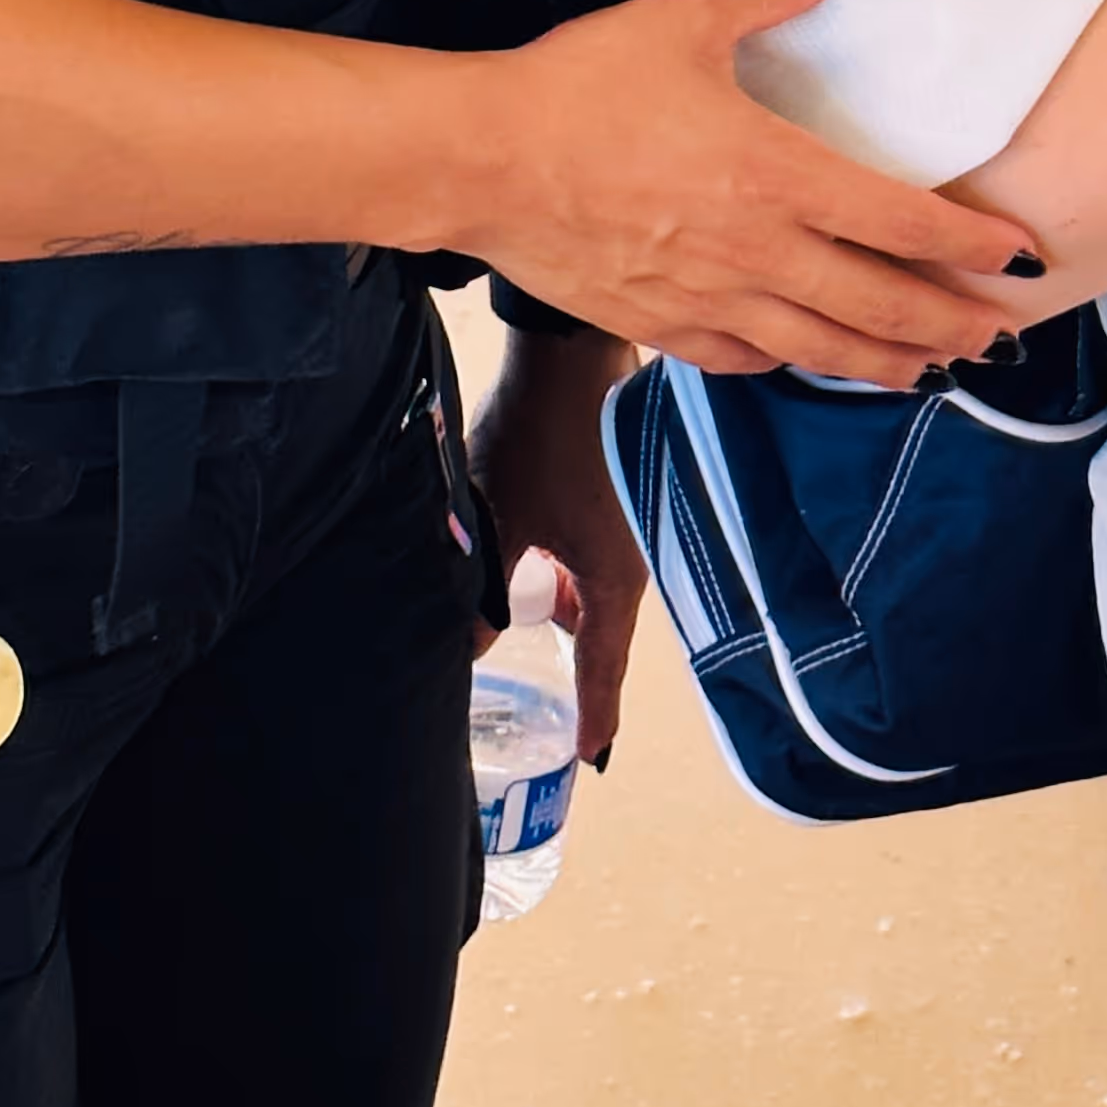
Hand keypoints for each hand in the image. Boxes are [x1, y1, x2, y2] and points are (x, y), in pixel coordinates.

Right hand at [435, 0, 1037, 384]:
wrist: (478, 162)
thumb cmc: (579, 87)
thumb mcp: (682, 18)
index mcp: (775, 175)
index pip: (901, 221)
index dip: (970, 244)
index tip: (1023, 259)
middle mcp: (756, 250)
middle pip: (878, 303)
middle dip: (949, 323)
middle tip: (1002, 335)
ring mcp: (707, 298)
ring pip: (820, 345)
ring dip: (885, 361)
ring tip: (932, 371)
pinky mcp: (658, 325)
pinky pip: (744, 358)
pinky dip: (791, 363)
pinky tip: (809, 361)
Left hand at [466, 328, 644, 762]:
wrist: (576, 351)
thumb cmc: (542, 437)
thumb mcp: (500, 520)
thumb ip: (486, 591)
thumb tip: (468, 646)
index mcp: (616, 574)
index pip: (604, 663)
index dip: (595, 712)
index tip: (592, 756)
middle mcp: (638, 555)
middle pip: (607, 629)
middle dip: (583, 668)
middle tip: (565, 714)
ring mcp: (636, 521)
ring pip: (603, 589)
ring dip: (575, 613)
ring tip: (543, 637)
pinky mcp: (626, 492)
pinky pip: (603, 557)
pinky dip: (578, 576)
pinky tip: (549, 574)